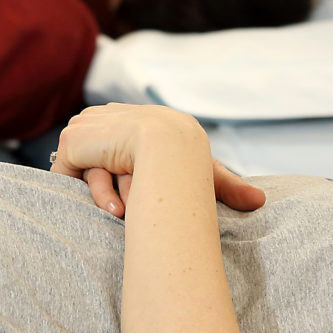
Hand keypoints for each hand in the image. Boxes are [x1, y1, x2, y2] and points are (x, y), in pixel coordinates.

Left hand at [49, 103, 265, 217]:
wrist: (170, 147)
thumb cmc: (195, 162)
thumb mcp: (208, 173)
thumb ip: (225, 183)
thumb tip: (259, 200)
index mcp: (140, 122)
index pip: (125, 159)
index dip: (134, 188)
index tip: (139, 213)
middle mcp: (114, 118)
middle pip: (106, 164)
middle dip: (121, 191)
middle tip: (132, 214)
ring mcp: (92, 126)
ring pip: (92, 172)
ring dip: (109, 195)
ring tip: (124, 214)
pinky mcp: (72, 139)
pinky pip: (73, 172)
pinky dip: (92, 192)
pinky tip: (115, 208)